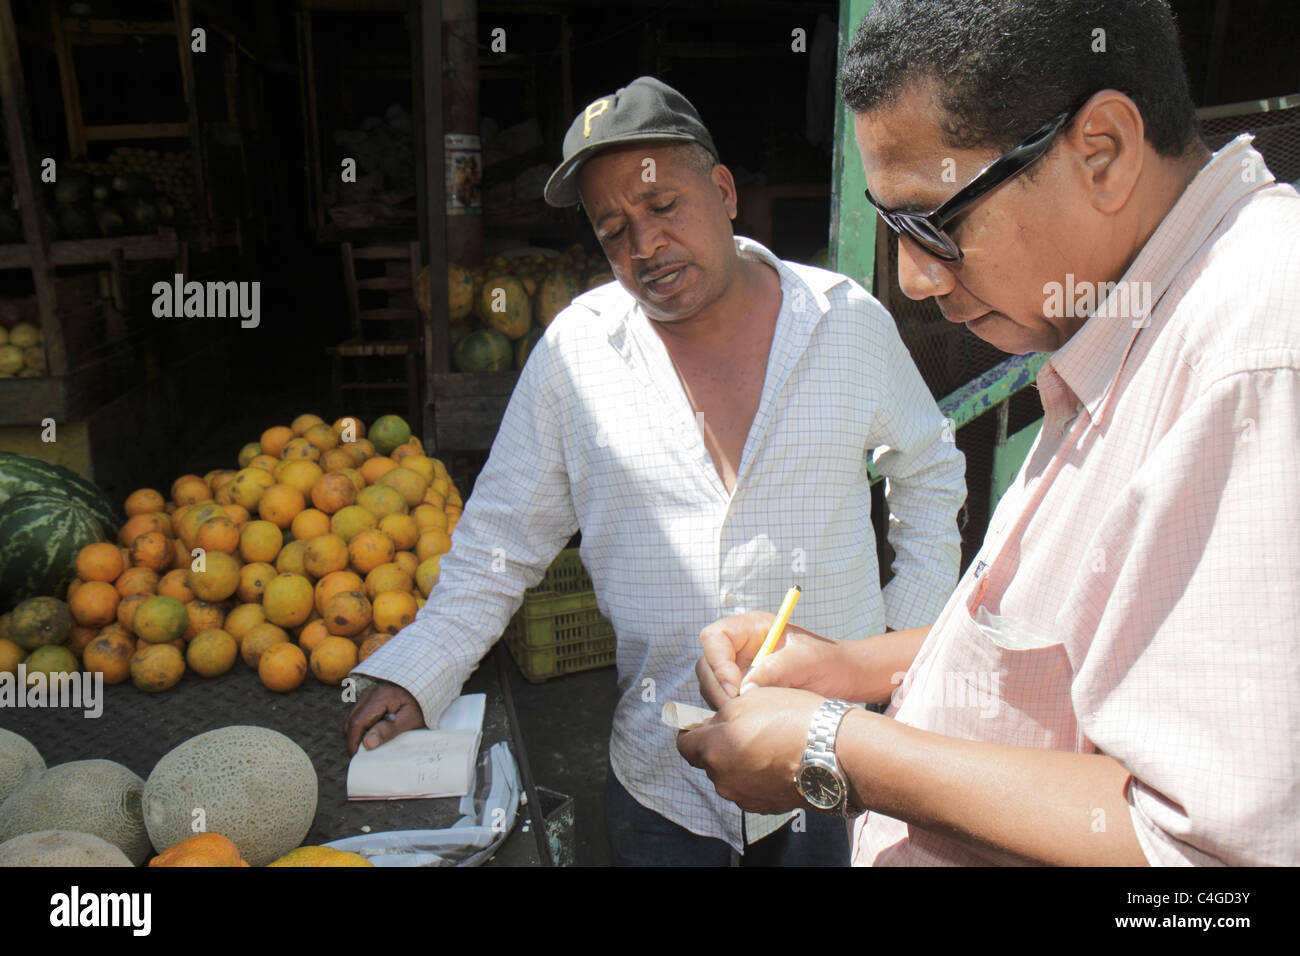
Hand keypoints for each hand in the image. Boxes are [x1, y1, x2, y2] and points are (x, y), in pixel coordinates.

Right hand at [343, 681, 425, 754]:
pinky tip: (375, 732)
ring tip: (370, 743)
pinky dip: (364, 724)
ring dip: (358, 731)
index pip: (357, 723)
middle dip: (354, 738)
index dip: (353, 742)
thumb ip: (388, 730)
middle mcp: (370, 693)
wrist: (428, 685)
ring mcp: (370, 693)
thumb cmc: (421, 703)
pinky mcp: (372, 696)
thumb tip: (367, 743)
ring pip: (354, 716)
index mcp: (379, 698)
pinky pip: (361, 712)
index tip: (356, 756)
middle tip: (363, 753)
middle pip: (352, 720)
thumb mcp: (410, 719)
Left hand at [676, 686, 824, 813]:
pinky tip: (777, 759)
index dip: (693, 730)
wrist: (833, 752)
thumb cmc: (790, 718)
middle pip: (708, 760)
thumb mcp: (748, 700)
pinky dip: (756, 774)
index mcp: (713, 751)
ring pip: (730, 774)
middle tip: (744, 726)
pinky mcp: (765, 806)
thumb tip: (709, 725)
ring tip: (766, 742)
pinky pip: (750, 787)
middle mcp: (723, 779)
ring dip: (738, 759)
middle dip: (719, 744)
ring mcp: (744, 796)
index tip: (705, 721)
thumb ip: (719, 714)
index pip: (684, 744)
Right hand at [694, 611, 852, 707]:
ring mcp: (739, 670)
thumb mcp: (805, 661)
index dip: (718, 662)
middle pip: (707, 664)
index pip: (715, 638)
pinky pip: (725, 702)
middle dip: (719, 688)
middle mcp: (740, 647)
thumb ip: (775, 669)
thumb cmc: (829, 662)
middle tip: (739, 710)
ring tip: (752, 715)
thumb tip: (745, 689)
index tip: (736, 688)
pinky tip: (753, 721)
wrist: (844, 679)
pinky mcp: (743, 691)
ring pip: (712, 686)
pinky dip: (732, 713)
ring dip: (724, 703)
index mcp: (752, 628)